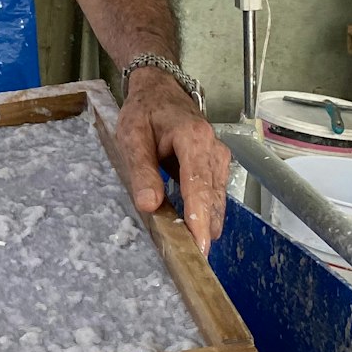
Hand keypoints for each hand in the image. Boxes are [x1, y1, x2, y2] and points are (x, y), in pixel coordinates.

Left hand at [116, 71, 230, 252]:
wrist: (160, 91)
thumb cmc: (145, 111)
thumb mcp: (132, 136)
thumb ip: (142, 171)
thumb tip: (150, 205)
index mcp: (194, 138)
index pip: (199, 186)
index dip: (199, 218)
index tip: (200, 245)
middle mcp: (215, 150)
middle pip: (212, 199)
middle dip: (203, 229)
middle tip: (189, 260)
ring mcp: (219, 160)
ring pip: (216, 201)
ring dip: (204, 224)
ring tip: (189, 251)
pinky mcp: (217, 168)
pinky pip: (213, 196)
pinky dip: (204, 214)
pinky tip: (191, 230)